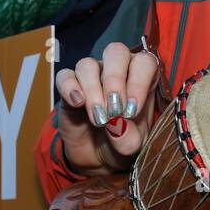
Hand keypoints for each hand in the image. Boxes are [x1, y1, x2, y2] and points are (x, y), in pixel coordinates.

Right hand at [53, 43, 159, 175]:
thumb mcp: (133, 146)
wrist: (96, 156)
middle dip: (115, 80)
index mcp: (140, 78)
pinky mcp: (68, 87)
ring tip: (99, 119)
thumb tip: (117, 124)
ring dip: (93, 91)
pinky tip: (77, 103)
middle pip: (116, 53)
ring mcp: (91, 76)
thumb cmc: (122, 142)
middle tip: (115, 110)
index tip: (133, 110)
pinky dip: (70, 87)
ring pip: (88, 64)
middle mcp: (116, 70)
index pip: (144, 62)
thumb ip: (130, 138)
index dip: (139, 82)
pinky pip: (65, 76)